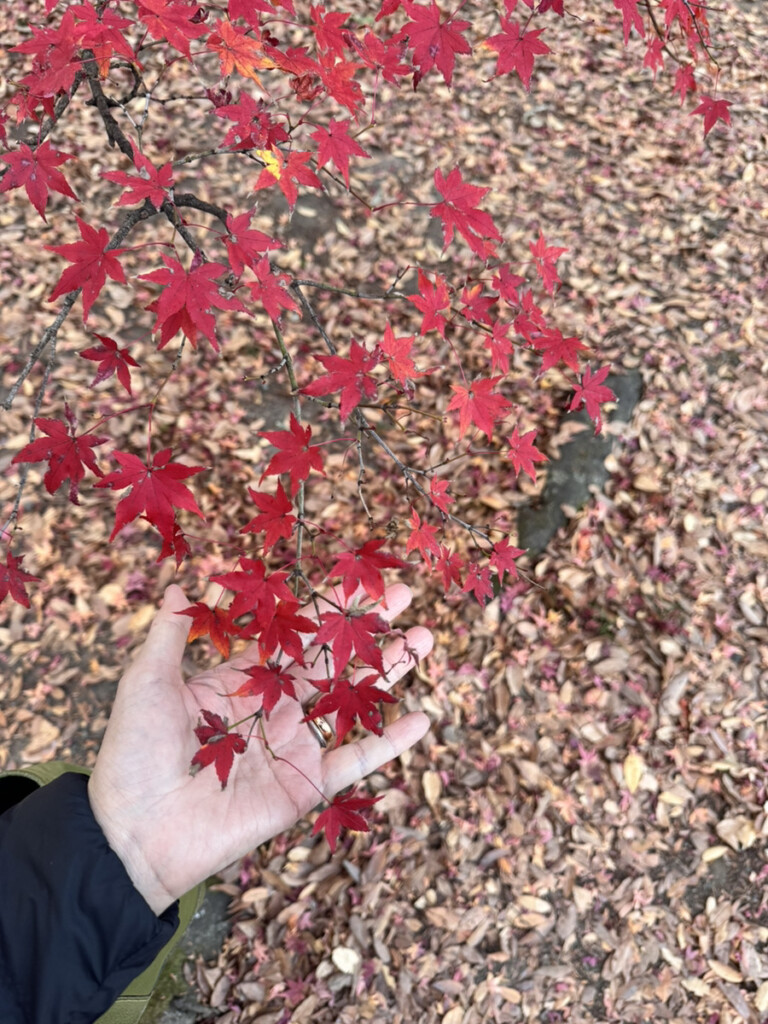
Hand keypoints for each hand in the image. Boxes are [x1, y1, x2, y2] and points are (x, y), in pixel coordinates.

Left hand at [88, 583, 431, 914]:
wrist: (136, 831)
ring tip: (424, 638)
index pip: (293, 633)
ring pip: (353, 700)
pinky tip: (423, 718)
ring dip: (390, 671)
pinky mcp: (306, 784)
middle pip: (334, 658)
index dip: (326, 605)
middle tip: (405, 594)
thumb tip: (187, 583)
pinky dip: (390, 742)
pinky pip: (356, 759)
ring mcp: (294, 745)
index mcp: (241, 680)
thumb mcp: (148, 681)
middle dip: (369, 627)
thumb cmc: (134, 753)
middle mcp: (275, 708)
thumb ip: (171, 633)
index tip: (359, 578)